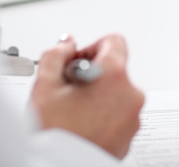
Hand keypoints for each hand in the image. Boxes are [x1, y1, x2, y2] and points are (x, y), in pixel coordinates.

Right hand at [30, 34, 144, 157]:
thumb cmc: (53, 134)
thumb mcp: (45, 86)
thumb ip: (56, 55)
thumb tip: (66, 44)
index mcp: (115, 76)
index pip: (114, 42)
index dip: (91, 48)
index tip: (77, 61)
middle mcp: (131, 95)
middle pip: (115, 70)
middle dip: (92, 75)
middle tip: (69, 91)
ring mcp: (133, 118)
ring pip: (116, 94)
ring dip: (97, 97)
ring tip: (73, 112)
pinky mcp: (130, 136)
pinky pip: (118, 115)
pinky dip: (103, 115)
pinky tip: (82, 125)